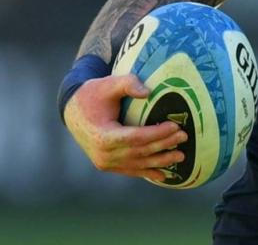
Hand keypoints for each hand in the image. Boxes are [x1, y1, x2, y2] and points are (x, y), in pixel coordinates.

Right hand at [63, 73, 187, 183]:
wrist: (73, 111)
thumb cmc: (93, 95)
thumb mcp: (108, 84)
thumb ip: (127, 84)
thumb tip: (148, 92)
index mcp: (102, 136)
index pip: (135, 138)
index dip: (157, 134)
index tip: (175, 126)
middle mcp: (103, 154)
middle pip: (139, 152)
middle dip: (163, 145)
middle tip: (184, 137)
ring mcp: (105, 163)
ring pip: (137, 164)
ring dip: (160, 162)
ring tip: (180, 156)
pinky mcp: (107, 165)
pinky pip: (130, 170)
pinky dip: (147, 171)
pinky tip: (164, 174)